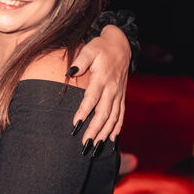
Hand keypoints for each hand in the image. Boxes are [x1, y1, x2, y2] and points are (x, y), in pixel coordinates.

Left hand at [69, 24, 129, 144]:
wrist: (121, 46)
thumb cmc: (101, 47)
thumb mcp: (90, 48)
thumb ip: (81, 59)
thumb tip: (71, 71)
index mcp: (102, 78)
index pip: (92, 98)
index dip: (84, 112)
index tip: (76, 124)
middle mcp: (112, 89)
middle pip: (104, 113)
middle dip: (95, 129)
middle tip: (85, 144)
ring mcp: (118, 94)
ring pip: (113, 117)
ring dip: (105, 133)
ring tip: (96, 147)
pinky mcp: (121, 96)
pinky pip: (121, 115)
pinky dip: (117, 128)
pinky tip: (111, 141)